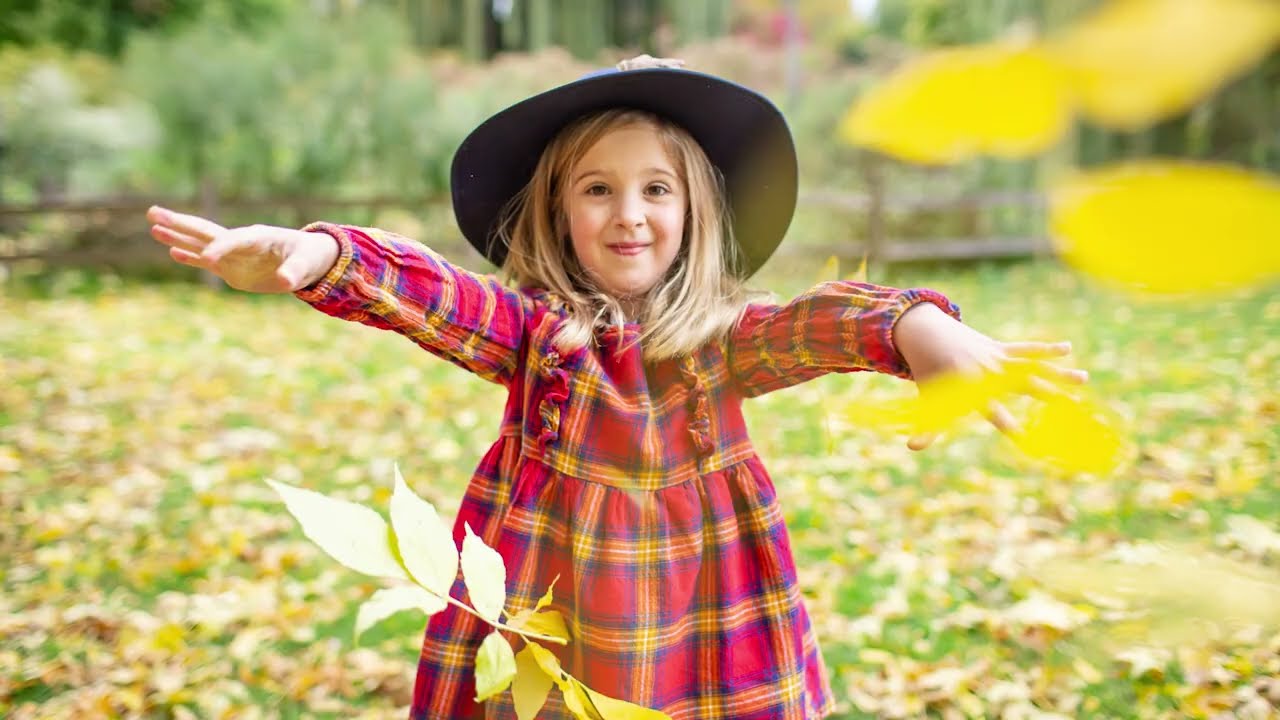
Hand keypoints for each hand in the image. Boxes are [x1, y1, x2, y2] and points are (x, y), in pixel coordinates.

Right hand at [146, 206, 338, 293]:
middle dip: (181, 224)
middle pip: (207, 231)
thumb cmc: (309, 257)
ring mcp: (234, 255)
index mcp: (260, 238)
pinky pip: (207, 261)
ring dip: (178, 236)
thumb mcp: (306, 265)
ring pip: (201, 243)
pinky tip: (172, 252)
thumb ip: (295, 273)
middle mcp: (242, 243)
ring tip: (153, 228)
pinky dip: (191, 257)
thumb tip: (284, 282)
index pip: (236, 240)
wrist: (309, 259)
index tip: (208, 259)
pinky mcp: (232, 268)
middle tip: (153, 212)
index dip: (222, 248)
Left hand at [893, 303, 1087, 449]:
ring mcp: (996, 358)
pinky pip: (1026, 348)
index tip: (1025, 437)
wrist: (925, 335)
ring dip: (1059, 372)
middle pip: (1023, 386)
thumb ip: (927, 427)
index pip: (994, 412)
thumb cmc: (928, 374)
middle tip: (1071, 405)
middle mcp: (989, 374)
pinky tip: (1067, 348)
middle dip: (1047, 395)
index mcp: (973, 390)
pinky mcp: (999, 347)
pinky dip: (1045, 348)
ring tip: (1084, 379)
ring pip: (1033, 366)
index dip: (1009, 424)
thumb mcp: (929, 402)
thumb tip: (911, 449)